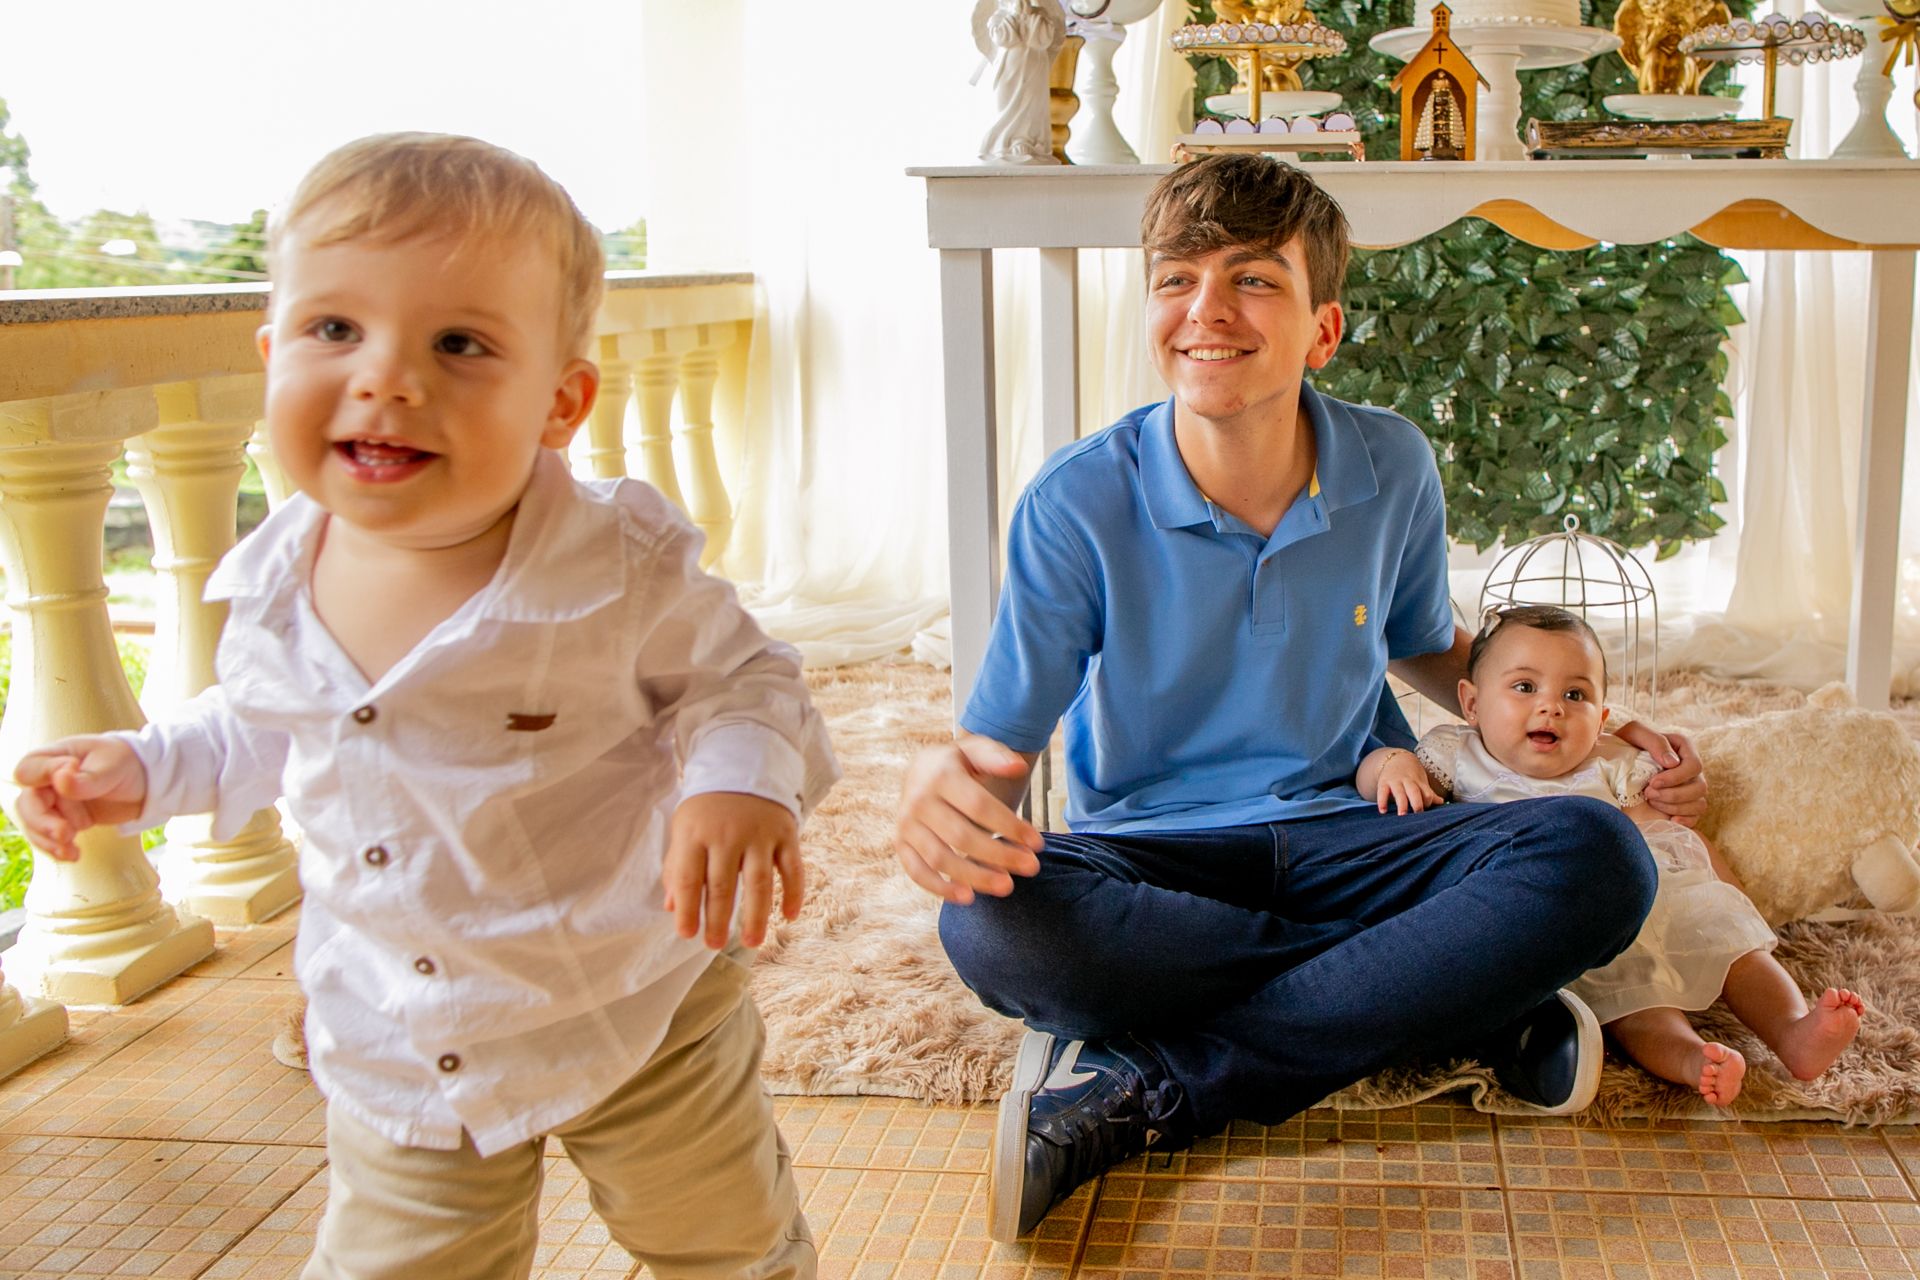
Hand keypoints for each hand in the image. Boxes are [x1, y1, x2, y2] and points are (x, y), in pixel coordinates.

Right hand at [11, 736, 148, 860]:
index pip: (29, 770)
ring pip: (35, 824)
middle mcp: (48, 781)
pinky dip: (58, 848)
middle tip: (66, 833)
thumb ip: (87, 779)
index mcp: (55, 757)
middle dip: (43, 822)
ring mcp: (54, 803)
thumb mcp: (112, 767)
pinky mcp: (64, 820)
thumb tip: (60, 781)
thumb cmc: (126, 763)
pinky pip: (49, 838)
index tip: (73, 771)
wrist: (145, 782)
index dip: (44, 776)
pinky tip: (73, 855)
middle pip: (27, 803)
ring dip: (49, 840)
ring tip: (71, 850)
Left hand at [663, 792, 803, 948]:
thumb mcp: (684, 829)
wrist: (744, 764)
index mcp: (696, 834)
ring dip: (757, 916)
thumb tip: (671, 907)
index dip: (688, 909)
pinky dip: (794, 894)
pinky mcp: (786, 833)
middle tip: (714, 945)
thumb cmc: (708, 808)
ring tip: (752, 943)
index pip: (690, 879)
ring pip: (759, 883)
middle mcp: (728, 834)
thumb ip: (677, 867)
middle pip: (723, 886)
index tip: (687, 935)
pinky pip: (793, 869)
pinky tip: (790, 918)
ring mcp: (760, 834)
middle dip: (719, 920)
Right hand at [894, 736, 1041, 904]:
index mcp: (940, 775)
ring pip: (940, 858)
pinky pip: (917, 872)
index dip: (1010, 826)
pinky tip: (968, 897)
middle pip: (961, 836)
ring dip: (975, 876)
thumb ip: (997, 757)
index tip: (1037, 843)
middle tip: (1031, 868)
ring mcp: (907, 824)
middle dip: (999, 855)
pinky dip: (940, 888)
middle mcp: (918, 800)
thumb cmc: (958, 764)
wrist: (920, 770)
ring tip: (1006, 886)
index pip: (979, 806)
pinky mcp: (901, 844)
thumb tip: (1018, 767)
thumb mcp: (976, 750)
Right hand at [1376, 750, 1442, 814]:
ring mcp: (1395, 781)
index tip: (1425, 809)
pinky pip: (1382, 792)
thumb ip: (1429, 793)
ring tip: (1402, 815)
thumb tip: (1441, 802)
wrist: (1395, 758)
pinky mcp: (1383, 782)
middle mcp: (1407, 781)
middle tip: (1418, 813)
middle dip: (1416, 802)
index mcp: (1419, 782)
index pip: (1427, 793)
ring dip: (1401, 804)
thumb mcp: (1421, 781)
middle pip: (1414, 791)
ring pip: (1399, 793)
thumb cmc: (1411, 774)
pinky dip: (1382, 801)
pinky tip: (1383, 811)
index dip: (1427, 801)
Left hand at [1614, 721, 1705, 826]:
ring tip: (1651, 802)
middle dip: (1673, 794)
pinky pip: (1696, 816)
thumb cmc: (1625, 744)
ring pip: (1699, 803)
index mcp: (1684, 748)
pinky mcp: (1685, 804)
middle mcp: (1691, 768)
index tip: (1652, 782)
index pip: (1694, 766)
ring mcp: (1690, 787)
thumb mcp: (1635, 733)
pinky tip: (1669, 820)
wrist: (1613, 762)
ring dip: (1675, 807)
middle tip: (1648, 794)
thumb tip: (1673, 762)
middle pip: (1700, 787)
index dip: (1676, 777)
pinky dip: (1685, 820)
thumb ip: (1654, 741)